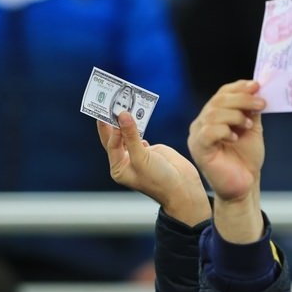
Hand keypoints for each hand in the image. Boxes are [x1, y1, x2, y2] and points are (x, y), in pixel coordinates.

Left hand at [98, 111, 209, 225]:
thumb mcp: (142, 158)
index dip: (112, 128)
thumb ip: (131, 136)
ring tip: (122, 103)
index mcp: (118, 168)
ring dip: (126, 121)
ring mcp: (137, 155)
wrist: (183, 189)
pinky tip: (136, 114)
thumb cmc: (160, 180)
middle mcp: (125, 161)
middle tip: (109, 102)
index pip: (111, 144)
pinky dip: (138, 124)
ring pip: (127, 134)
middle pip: (115, 137)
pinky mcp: (149, 150)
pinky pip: (140, 133)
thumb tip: (122, 115)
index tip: (112, 111)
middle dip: (113, 121)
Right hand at [188, 81, 265, 242]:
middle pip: (217, 101)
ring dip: (235, 115)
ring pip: (213, 114)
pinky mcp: (199, 149)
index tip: (257, 85)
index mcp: (212, 116)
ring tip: (248, 125)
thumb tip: (257, 89)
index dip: (239, 88)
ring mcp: (197, 136)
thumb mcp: (251, 128)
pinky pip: (208, 132)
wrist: (244, 185)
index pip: (221, 94)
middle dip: (242, 99)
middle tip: (261, 103)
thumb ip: (250, 110)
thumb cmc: (245, 158)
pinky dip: (224, 130)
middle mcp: (201, 124)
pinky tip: (235, 137)